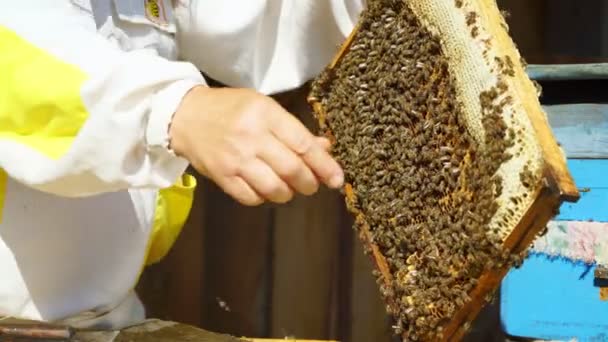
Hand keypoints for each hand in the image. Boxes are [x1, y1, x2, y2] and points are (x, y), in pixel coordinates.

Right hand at [168, 86, 343, 205]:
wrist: (185, 116)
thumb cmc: (230, 109)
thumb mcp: (264, 108)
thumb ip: (294, 130)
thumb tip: (325, 149)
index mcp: (265, 115)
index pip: (303, 144)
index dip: (324, 165)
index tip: (337, 179)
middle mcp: (251, 137)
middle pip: (292, 170)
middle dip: (309, 183)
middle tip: (311, 184)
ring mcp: (235, 159)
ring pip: (275, 189)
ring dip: (288, 193)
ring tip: (287, 186)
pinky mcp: (222, 176)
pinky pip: (252, 198)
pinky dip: (264, 197)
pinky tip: (264, 188)